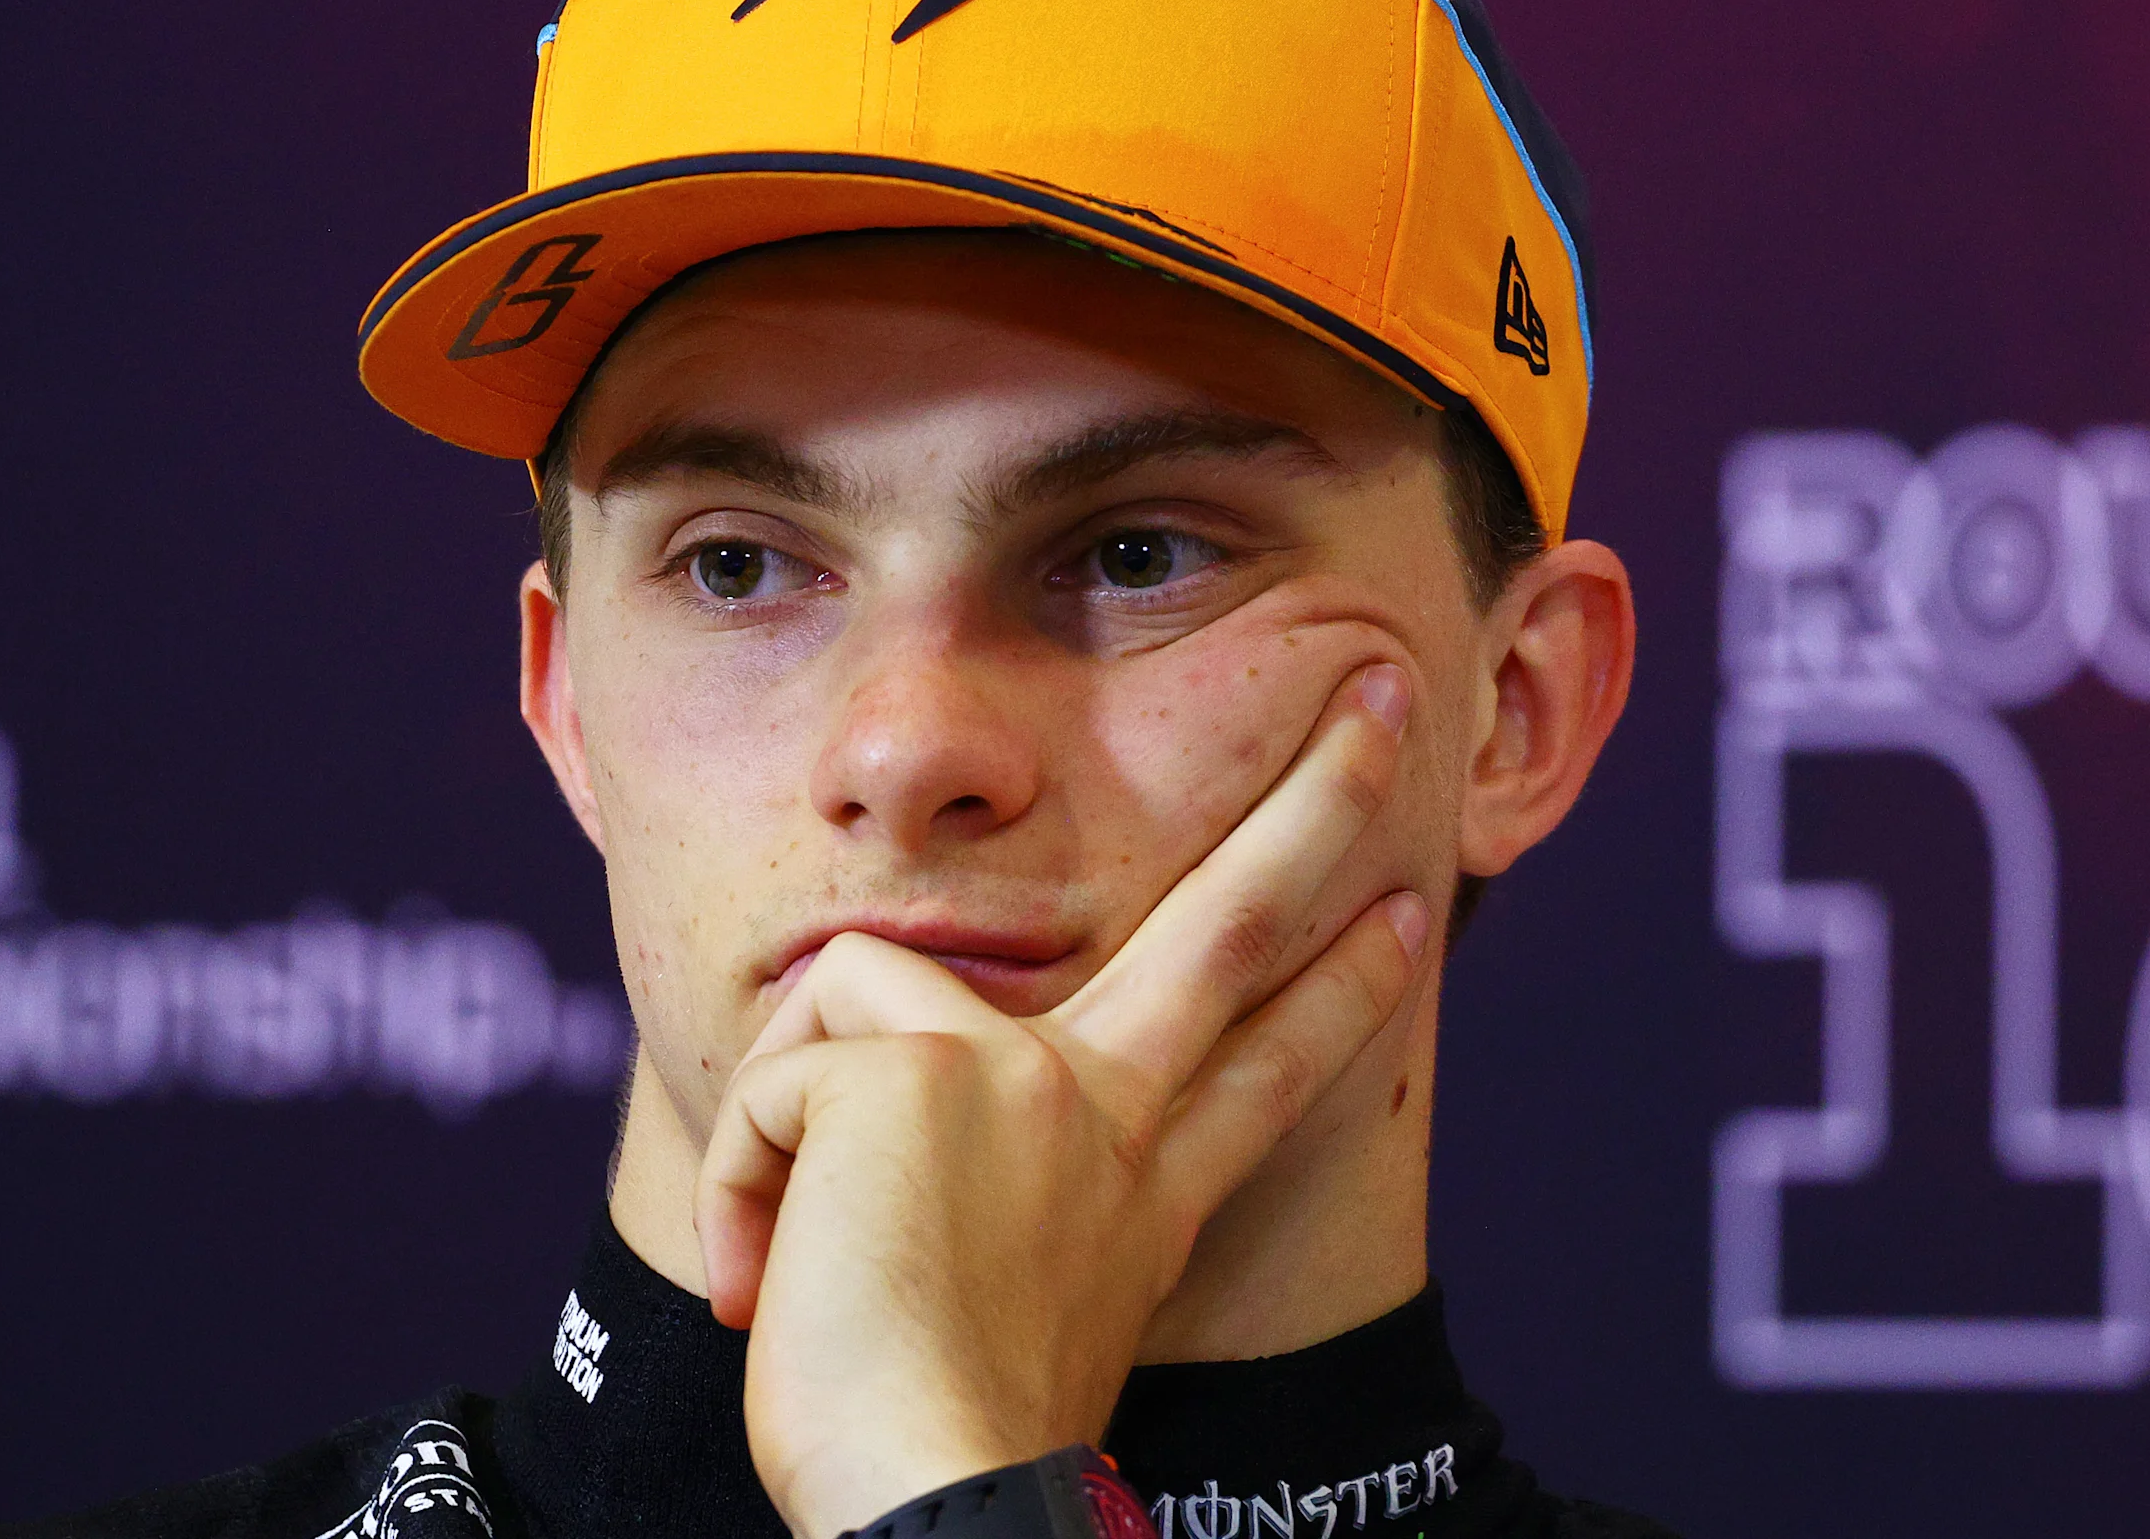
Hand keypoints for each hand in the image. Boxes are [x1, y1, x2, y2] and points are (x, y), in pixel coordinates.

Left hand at [696, 660, 1429, 1538]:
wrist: (931, 1505)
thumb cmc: (925, 1451)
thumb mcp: (998, 1320)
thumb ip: (994, 1217)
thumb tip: (908, 1145)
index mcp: (1138, 1194)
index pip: (1264, 1063)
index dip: (1343, 988)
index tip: (1410, 910)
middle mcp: (1099, 1118)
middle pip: (1232, 925)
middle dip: (1318, 799)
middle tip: (1377, 692)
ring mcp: (1020, 1081)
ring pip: (864, 980)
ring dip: (786, 1118)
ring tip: (790, 1262)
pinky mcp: (918, 1066)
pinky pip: (777, 1071)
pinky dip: (740, 1173)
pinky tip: (769, 1275)